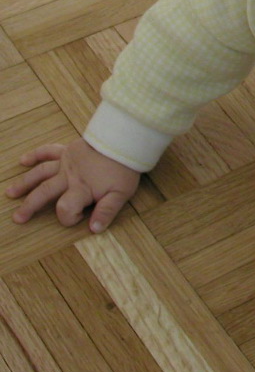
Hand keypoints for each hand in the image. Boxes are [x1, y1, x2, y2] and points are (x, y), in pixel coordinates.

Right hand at [7, 140, 139, 232]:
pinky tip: (23, 160)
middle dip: (30, 206)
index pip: (65, 208)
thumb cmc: (124, 169)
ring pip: (40, 173)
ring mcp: (66, 162)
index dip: (69, 218)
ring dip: (24, 183)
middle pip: (44, 192)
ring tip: (10, 193)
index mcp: (82, 188)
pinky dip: (35, 154)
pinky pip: (48, 151)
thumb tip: (94, 230)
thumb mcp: (121, 194)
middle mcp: (69, 176)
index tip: (78, 219)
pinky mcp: (68, 150)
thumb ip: (107, 211)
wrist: (125, 141)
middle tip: (17, 218)